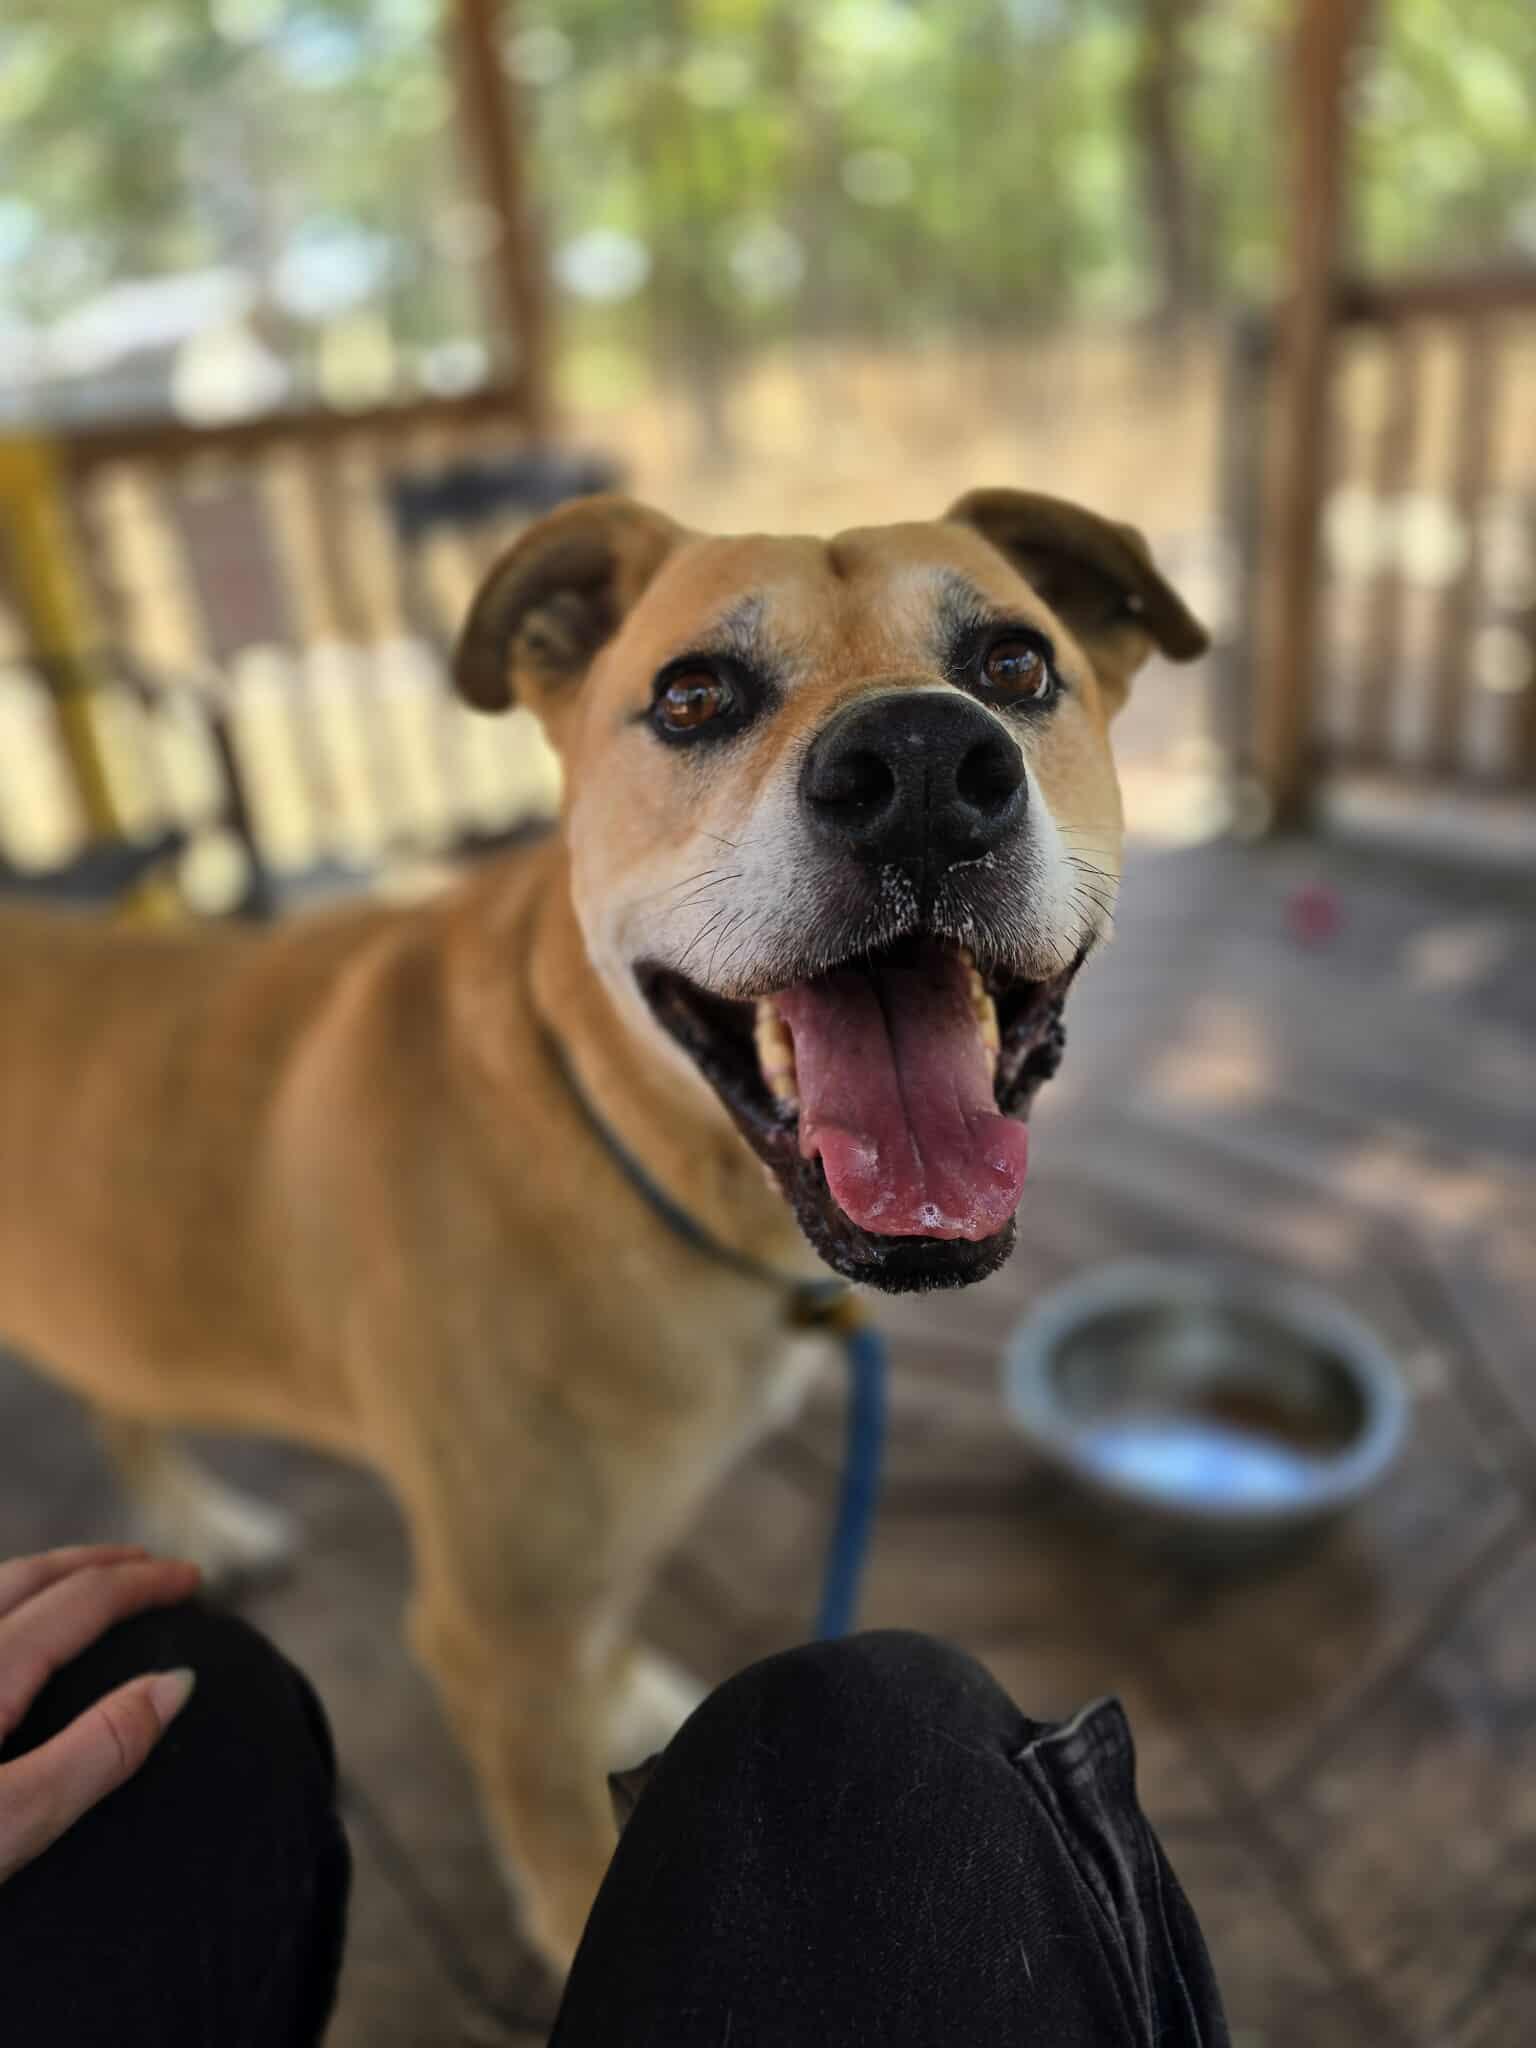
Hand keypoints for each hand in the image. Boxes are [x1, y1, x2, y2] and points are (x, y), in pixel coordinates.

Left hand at [0, 1544, 201, 1882]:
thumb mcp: (13, 1822)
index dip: (142, 1583)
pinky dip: (8, 1603)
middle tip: (148, 1565)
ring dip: (47, 1576)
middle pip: (30, 1577)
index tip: (192, 1579)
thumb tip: (177, 1681)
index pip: (81, 1600)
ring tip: (84, 1584)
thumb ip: (99, 1749)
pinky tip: (12, 1636)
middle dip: (96, 1562)